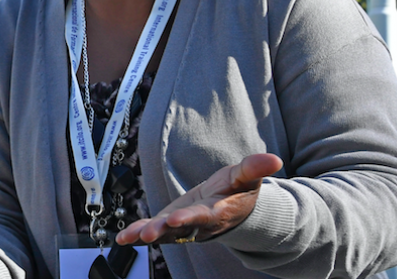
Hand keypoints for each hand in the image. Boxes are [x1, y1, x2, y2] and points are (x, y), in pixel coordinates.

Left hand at [115, 153, 282, 245]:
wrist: (230, 209)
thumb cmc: (236, 192)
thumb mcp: (245, 177)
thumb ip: (254, 168)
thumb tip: (274, 159)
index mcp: (216, 213)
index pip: (202, 216)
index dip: (189, 219)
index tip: (175, 219)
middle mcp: (197, 225)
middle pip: (179, 229)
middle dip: (163, 231)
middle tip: (148, 233)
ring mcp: (181, 228)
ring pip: (163, 234)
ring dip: (146, 235)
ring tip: (130, 237)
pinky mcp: (168, 225)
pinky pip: (151, 230)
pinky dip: (136, 234)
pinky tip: (122, 237)